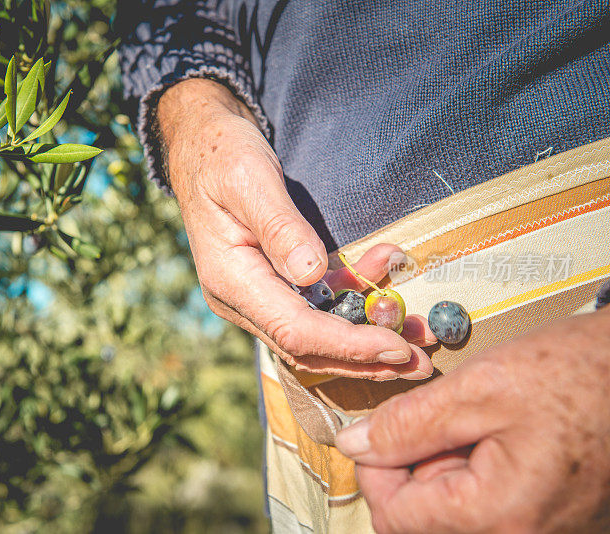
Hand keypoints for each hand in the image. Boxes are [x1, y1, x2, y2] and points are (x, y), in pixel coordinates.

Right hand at [157, 78, 435, 379]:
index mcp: (231, 280)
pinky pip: (315, 308)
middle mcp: (240, 300)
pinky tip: (383, 276)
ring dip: (366, 338)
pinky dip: (352, 302)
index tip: (398, 346)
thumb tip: (311, 272)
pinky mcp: (271, 286)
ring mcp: (255, 297)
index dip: (348, 344)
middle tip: (422, 362)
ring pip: (315, 336)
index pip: (295, 330)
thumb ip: (279, 227)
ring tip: (417, 331)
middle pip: (308, 348)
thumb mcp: (248, 179)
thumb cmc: (220, 155)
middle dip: (366, 357)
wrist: (200, 145)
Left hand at [335, 306, 609, 532]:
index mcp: (499, 515)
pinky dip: (475, 472)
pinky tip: (498, 438)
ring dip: (445, 467)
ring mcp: (539, 531)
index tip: (377, 433)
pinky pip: (487, 507)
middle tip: (445, 417)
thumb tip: (355, 445)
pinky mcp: (549, 520)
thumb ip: (407, 423)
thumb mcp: (478, 388)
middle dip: (416, 466)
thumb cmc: (578, 375)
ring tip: (479, 422)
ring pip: (453, 512)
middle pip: (423, 518)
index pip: (395, 518)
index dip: (374, 470)